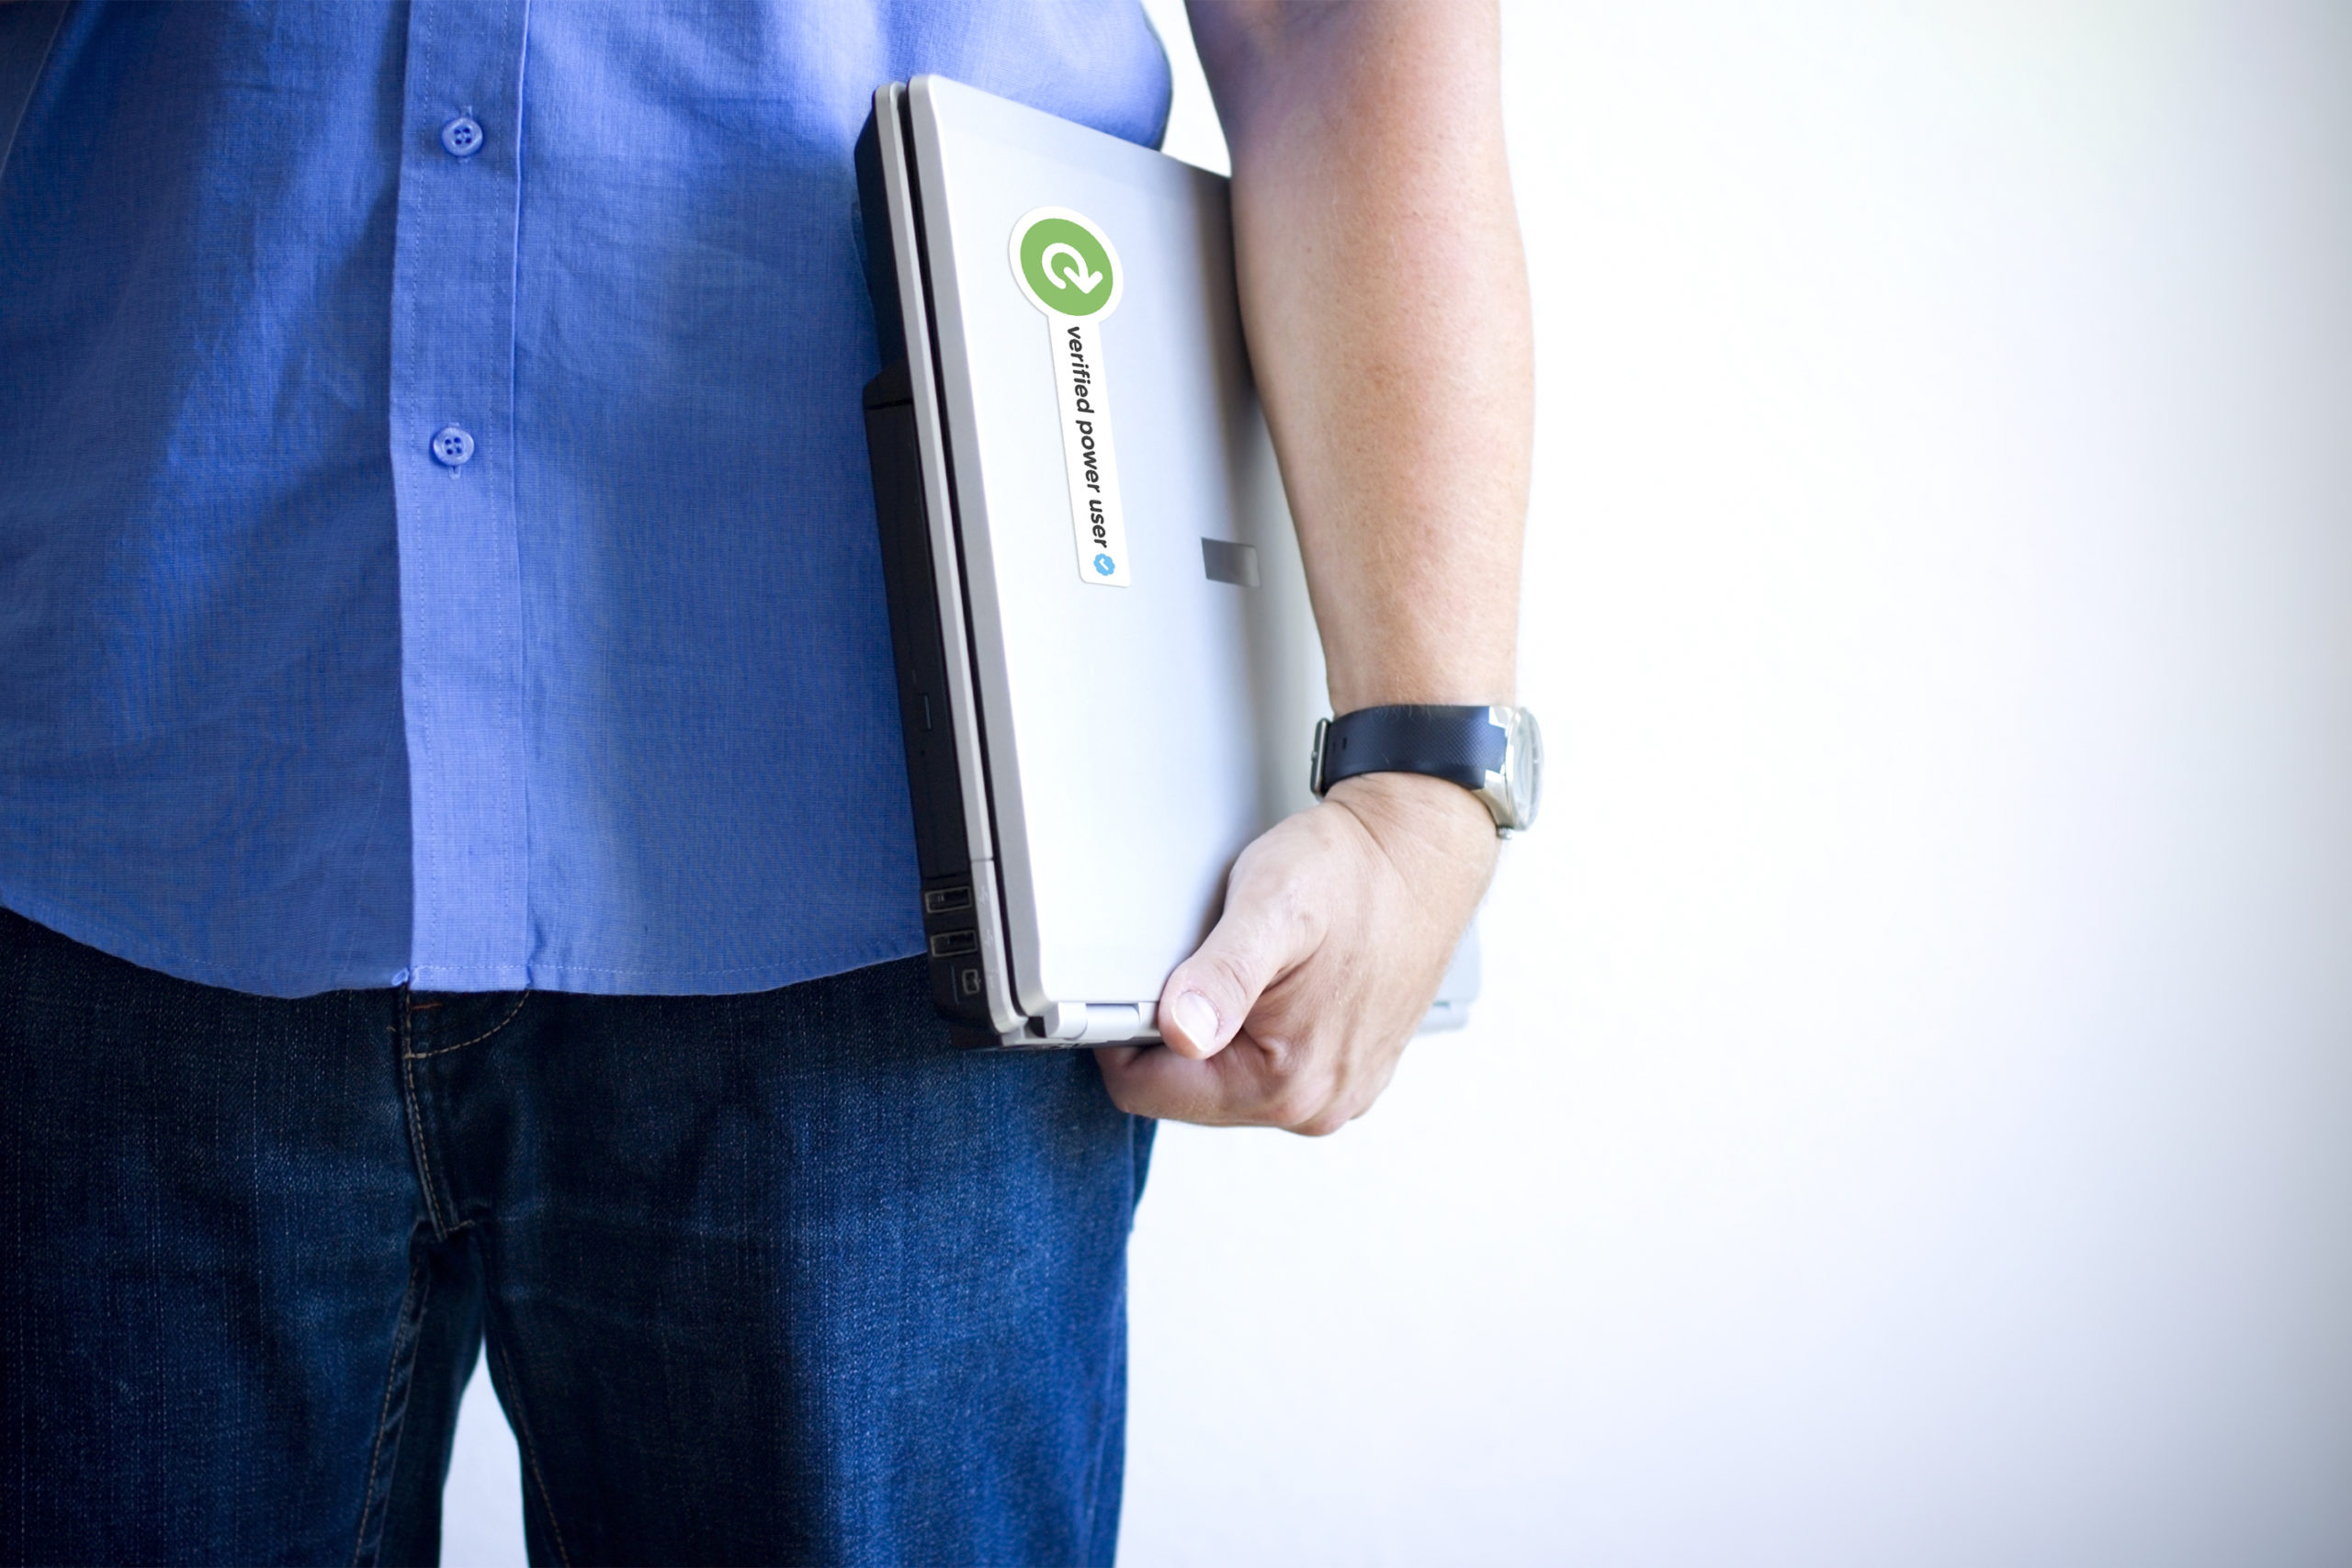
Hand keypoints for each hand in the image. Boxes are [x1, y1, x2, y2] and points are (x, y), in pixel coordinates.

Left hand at [1093, 771, 1497, 1134]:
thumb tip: (1182, 1033)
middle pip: (1185, 1094)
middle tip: (1198, 961)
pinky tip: (1272, 980)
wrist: (1421, 852)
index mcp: (1289, 1083)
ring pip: (1223, 1082)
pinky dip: (1252, 1028)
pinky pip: (1267, 1067)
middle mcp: (1317, 1105)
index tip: (1137, 982)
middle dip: (1173, 1034)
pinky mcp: (1349, 1070)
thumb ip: (1222, 975)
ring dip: (1214, 1030)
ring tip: (1242, 964)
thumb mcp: (1271, 908)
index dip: (1122, 1035)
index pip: (1149, 1093)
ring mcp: (1337, 1091)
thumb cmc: (1352, 873)